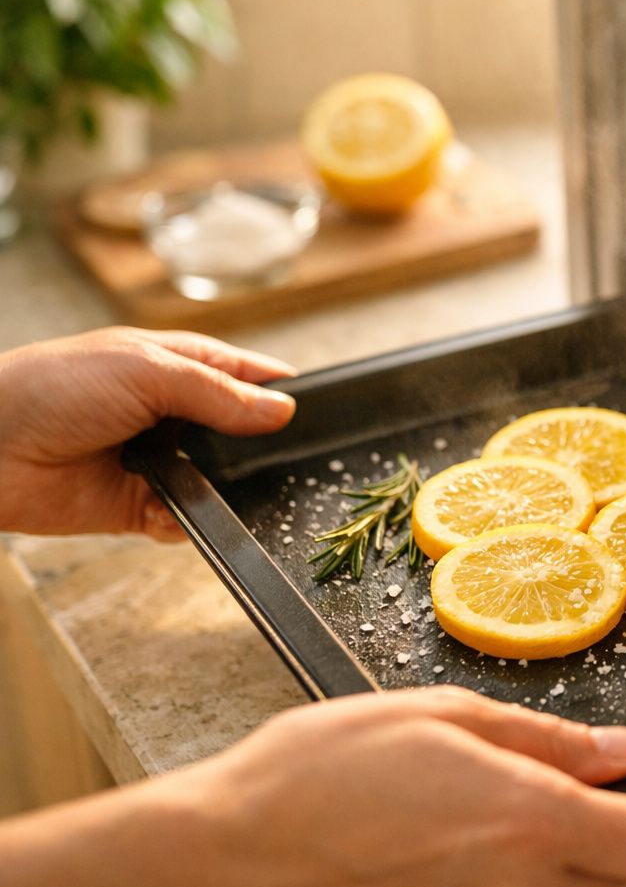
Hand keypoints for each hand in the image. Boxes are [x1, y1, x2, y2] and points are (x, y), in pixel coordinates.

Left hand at [0, 326, 295, 538]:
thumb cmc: (51, 389)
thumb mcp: (146, 371)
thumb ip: (220, 393)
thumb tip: (283, 411)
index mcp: (183, 366)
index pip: (255, 378)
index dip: (286, 395)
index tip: (315, 417)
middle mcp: (178, 413)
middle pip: (247, 436)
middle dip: (259, 451)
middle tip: (266, 461)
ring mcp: (163, 461)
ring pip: (224, 482)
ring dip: (225, 490)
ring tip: (212, 486)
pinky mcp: (143, 506)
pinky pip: (188, 519)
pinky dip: (187, 520)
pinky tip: (168, 509)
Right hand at [0, 688, 625, 886]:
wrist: (214, 873)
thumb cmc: (311, 777)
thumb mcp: (435, 717)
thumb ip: (544, 740)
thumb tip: (623, 754)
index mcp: (529, 818)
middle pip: (624, 879)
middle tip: (608, 793)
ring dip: (563, 864)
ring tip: (489, 814)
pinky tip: (440, 855)